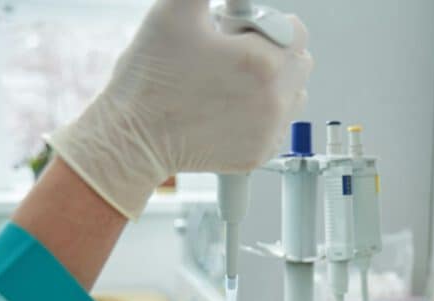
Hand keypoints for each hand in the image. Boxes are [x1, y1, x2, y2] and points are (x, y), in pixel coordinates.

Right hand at [46, 0, 312, 219]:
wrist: (133, 138)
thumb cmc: (151, 77)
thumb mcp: (175, 9)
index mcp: (263, 61)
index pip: (295, 30)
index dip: (265, 23)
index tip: (237, 32)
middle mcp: (275, 100)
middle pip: (299, 62)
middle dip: (273, 52)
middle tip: (231, 57)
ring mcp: (269, 131)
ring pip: (293, 95)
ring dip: (273, 84)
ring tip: (230, 83)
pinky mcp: (259, 154)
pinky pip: (277, 126)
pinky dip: (261, 115)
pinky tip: (227, 109)